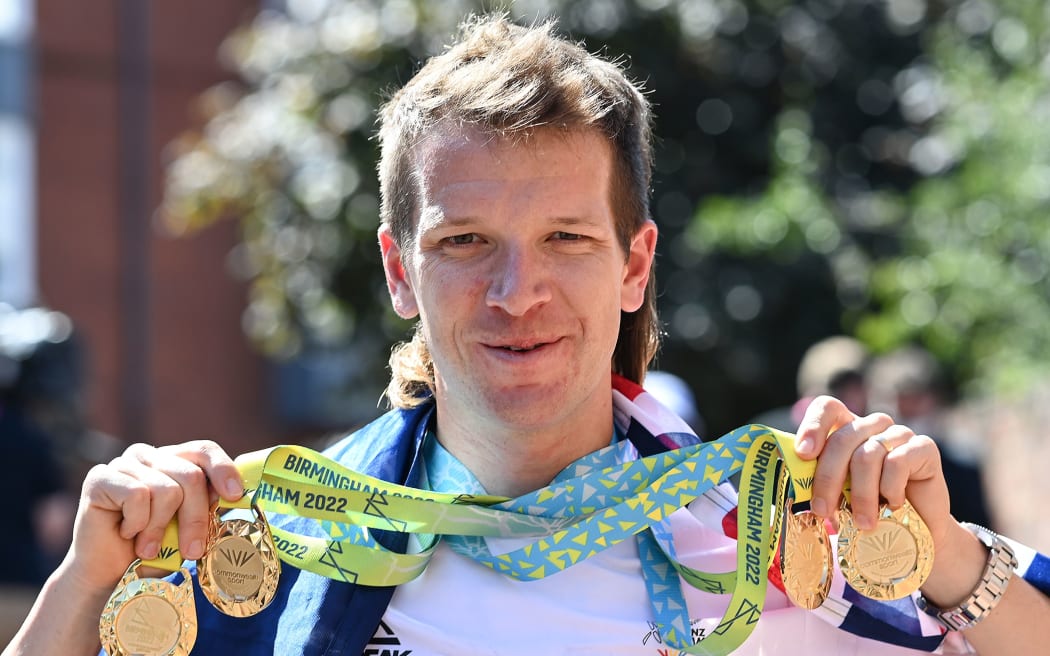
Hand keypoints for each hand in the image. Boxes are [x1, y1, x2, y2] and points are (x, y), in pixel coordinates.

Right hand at [58, 440, 243, 592]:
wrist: (109, 576)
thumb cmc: (153, 551)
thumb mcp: (187, 525)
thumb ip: (207, 504)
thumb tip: (233, 494)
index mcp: (173, 460)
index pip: (204, 450)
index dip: (223, 470)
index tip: (234, 496)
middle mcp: (149, 455)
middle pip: (190, 476)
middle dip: (196, 518)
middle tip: (192, 551)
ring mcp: (124, 464)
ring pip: (166, 490)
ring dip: (160, 528)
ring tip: (148, 547)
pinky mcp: (100, 477)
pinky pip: (137, 496)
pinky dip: (137, 523)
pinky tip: (126, 532)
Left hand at [792, 396, 953, 545]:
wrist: (914, 533)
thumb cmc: (867, 511)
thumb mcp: (837, 494)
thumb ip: (817, 481)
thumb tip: (793, 482)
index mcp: (847, 428)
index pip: (827, 407)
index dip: (813, 426)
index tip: (803, 454)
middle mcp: (872, 425)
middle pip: (842, 438)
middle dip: (828, 478)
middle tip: (823, 511)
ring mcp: (899, 433)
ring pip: (867, 455)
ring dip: (861, 494)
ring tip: (862, 522)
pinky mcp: (924, 447)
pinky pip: (897, 462)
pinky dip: (889, 489)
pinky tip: (893, 505)